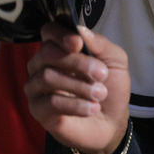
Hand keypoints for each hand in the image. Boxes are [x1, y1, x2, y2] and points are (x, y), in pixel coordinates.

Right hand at [26, 22, 131, 153]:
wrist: (112, 121)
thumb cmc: (110, 86)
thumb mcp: (115, 61)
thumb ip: (101, 44)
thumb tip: (81, 31)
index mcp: (61, 48)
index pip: (49, 31)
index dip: (60, 34)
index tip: (78, 44)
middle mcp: (43, 64)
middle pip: (47, 53)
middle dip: (77, 62)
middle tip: (101, 74)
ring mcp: (37, 87)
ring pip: (47, 77)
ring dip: (79, 86)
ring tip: (100, 94)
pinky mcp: (38, 110)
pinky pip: (49, 102)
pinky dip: (74, 105)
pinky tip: (91, 108)